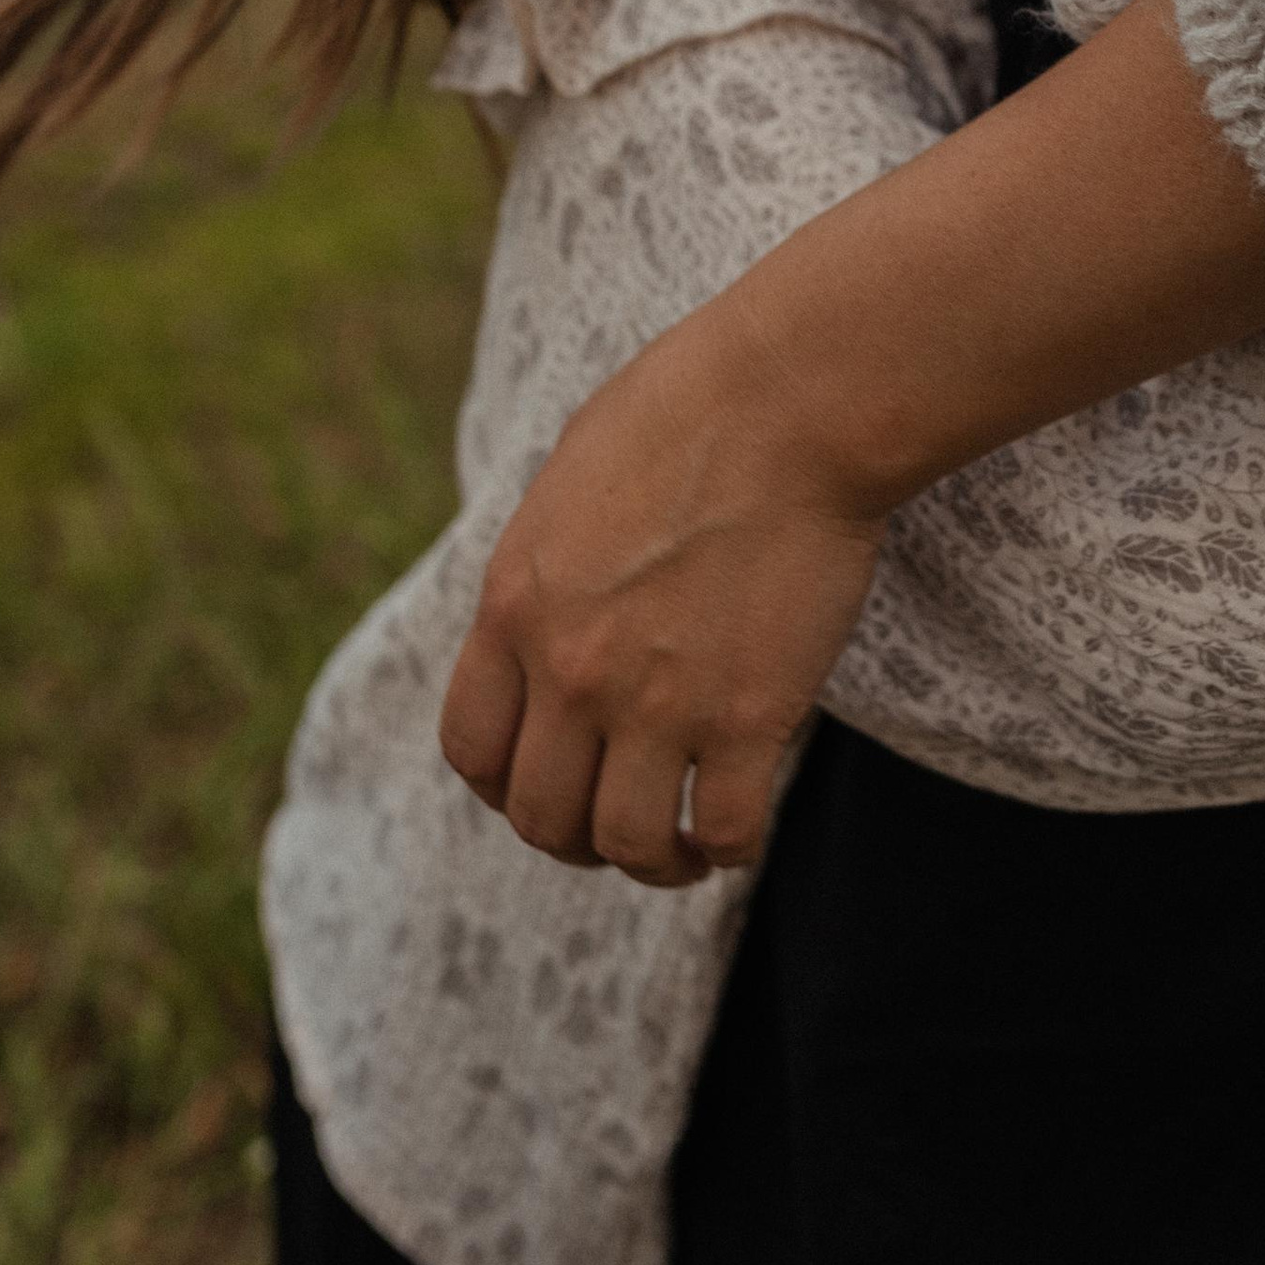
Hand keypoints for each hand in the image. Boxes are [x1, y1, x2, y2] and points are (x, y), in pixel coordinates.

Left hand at [439, 291, 886, 888]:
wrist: (790, 402)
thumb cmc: (692, 410)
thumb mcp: (570, 479)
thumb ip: (547, 566)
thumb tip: (547, 609)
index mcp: (515, 605)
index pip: (473, 748)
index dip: (505, 788)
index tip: (549, 786)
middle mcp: (570, 669)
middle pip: (542, 815)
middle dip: (575, 841)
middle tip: (619, 830)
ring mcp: (657, 699)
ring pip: (626, 842)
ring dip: (653, 862)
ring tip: (685, 851)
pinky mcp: (747, 715)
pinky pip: (725, 827)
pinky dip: (729, 846)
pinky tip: (738, 829)